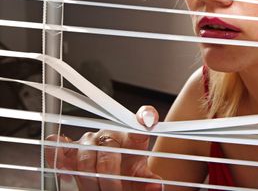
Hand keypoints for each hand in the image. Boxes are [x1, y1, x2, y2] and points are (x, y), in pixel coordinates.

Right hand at [45, 106, 162, 190]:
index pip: (142, 117)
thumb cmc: (128, 169)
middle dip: (110, 178)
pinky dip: (59, 160)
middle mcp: (110, 134)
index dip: (146, 116)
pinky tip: (67, 175)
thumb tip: (157, 186)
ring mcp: (89, 140)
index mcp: (132, 136)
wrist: (113, 173)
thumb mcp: (141, 175)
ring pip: (85, 158)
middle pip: (108, 152)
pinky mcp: (70, 148)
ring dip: (90, 180)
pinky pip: (58, 147)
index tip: (148, 122)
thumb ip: (148, 180)